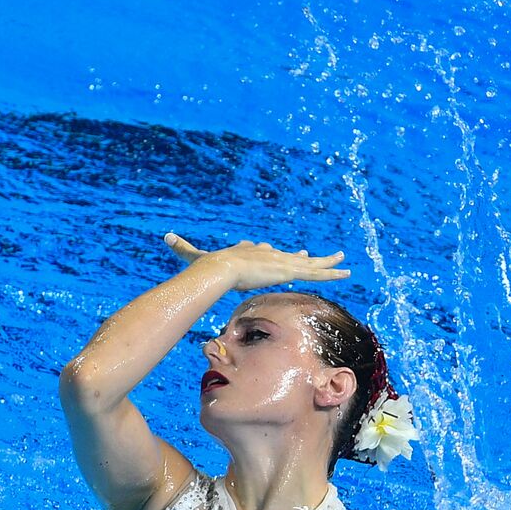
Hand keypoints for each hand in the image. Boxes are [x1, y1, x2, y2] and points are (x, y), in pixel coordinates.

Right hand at [163, 234, 350, 290]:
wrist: (221, 267)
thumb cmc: (210, 264)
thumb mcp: (195, 256)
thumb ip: (183, 248)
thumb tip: (165, 237)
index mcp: (255, 254)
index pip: (271, 254)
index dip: (282, 256)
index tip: (291, 254)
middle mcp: (272, 256)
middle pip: (294, 258)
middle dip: (308, 258)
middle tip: (319, 256)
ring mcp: (283, 263)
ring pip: (311, 264)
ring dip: (328, 263)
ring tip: (343, 261)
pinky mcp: (291, 269)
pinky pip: (317, 272)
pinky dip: (331, 272)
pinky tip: (345, 272)